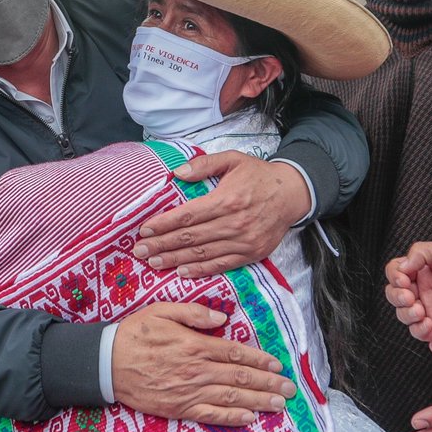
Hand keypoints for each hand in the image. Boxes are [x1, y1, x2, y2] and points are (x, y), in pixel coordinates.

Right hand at [111, 301, 295, 426]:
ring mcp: (189, 392)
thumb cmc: (134, 334)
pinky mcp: (179, 409)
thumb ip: (193, 312)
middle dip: (268, 384)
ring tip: (279, 405)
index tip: (278, 364)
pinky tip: (250, 419)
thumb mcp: (161, 311)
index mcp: (195, 345)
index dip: (260, 360)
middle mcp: (196, 371)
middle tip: (290, 389)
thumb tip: (221, 318)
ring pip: (231, 398)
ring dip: (259, 402)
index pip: (236, 353)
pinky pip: (211, 415)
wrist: (106, 363)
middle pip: (240, 378)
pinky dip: (232, 418)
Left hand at [133, 154, 308, 276]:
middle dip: (162, 245)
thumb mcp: (233, 159)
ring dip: (176, 260)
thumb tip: (178, 173)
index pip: (188, 216)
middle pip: (191, 238)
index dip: (164, 224)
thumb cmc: (258, 175)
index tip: (144, 230)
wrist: (292, 194)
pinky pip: (222, 265)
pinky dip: (201, 270)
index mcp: (227, 199)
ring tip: (154, 263)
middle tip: (139, 251)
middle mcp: (234, 223)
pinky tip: (182, 272)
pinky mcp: (251, 253)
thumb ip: (205, 165)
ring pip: (203, 254)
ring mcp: (244, 241)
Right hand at [385, 241, 431, 348]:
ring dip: (405, 312)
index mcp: (425, 271)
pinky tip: (429, 323)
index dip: (395, 274)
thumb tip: (402, 265)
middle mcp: (424, 290)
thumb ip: (421, 252)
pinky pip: (416, 332)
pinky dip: (418, 328)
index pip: (396, 271)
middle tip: (409, 295)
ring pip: (401, 313)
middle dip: (396, 295)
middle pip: (393, 293)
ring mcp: (430, 310)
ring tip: (420, 310)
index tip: (404, 278)